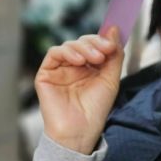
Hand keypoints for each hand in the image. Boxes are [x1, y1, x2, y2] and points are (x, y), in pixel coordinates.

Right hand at [35, 26, 123, 154]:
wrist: (79, 131)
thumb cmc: (94, 111)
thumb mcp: (110, 80)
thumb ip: (114, 56)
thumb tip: (113, 29)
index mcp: (89, 68)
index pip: (94, 45)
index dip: (102, 40)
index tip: (113, 43)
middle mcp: (73, 67)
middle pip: (82, 43)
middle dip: (94, 43)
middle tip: (105, 51)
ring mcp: (59, 70)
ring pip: (68, 46)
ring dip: (83, 47)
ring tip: (95, 58)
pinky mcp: (46, 74)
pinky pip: (53, 54)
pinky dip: (66, 52)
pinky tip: (78, 61)